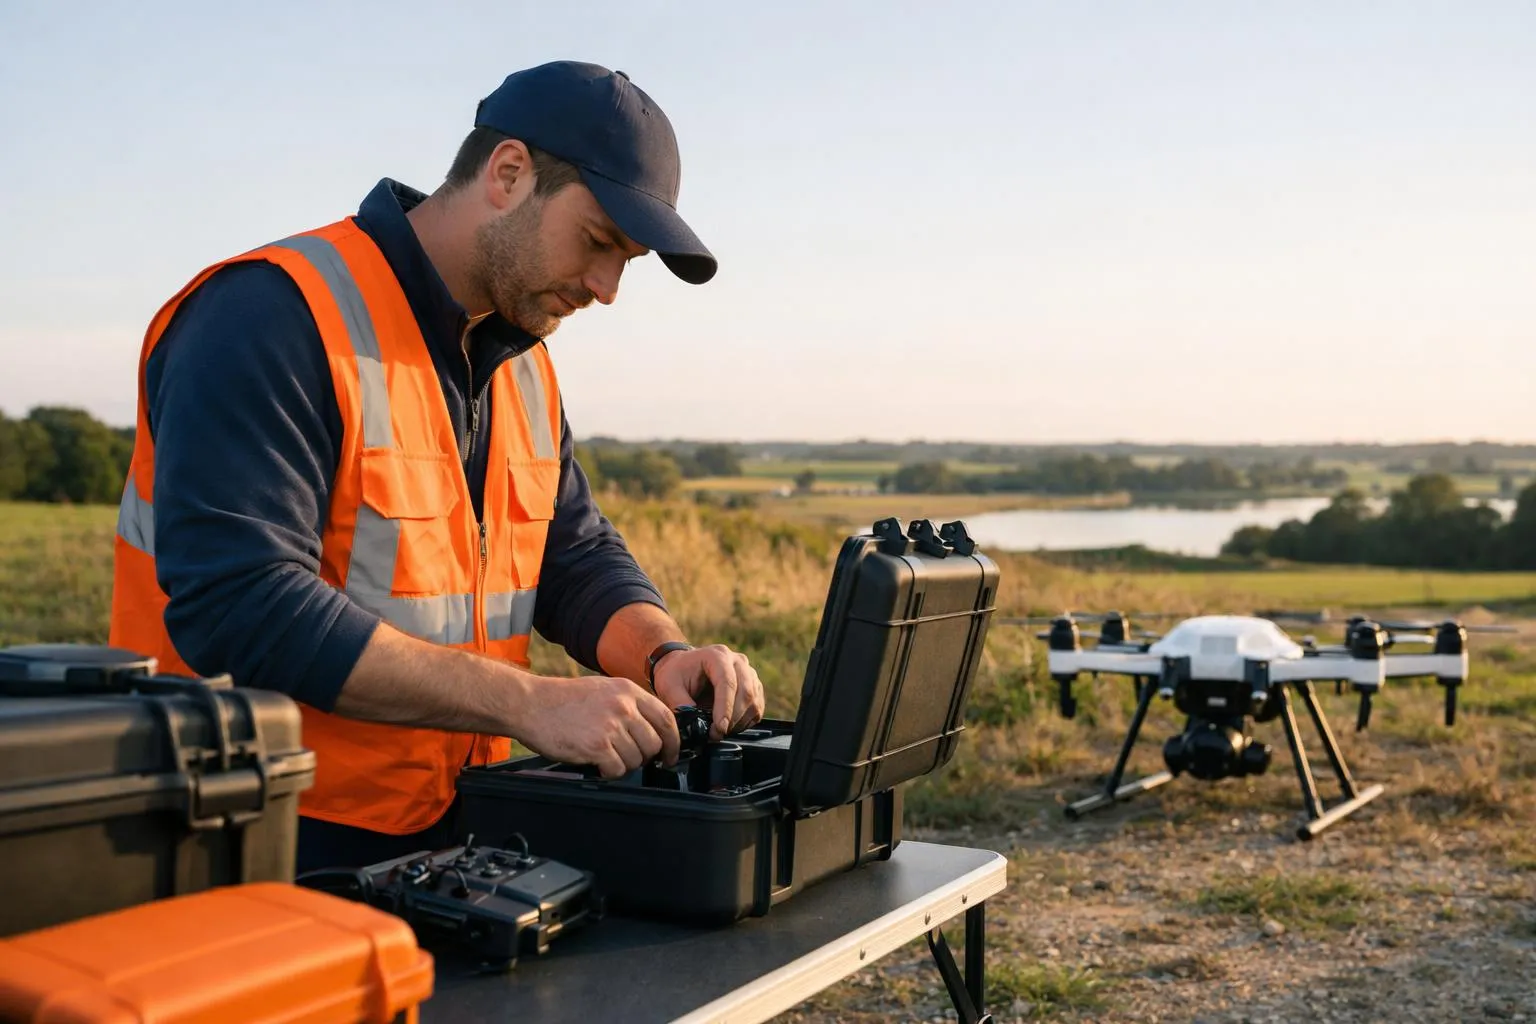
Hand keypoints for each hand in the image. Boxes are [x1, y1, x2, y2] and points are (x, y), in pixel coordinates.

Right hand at [509, 674, 680, 778]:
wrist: (530, 704)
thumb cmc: (562, 700)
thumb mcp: (603, 690)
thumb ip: (628, 705)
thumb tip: (651, 730)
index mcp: (627, 691)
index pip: (666, 718)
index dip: (673, 741)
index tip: (670, 754)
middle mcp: (623, 706)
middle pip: (654, 743)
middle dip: (645, 757)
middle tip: (629, 759)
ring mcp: (611, 726)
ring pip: (637, 759)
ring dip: (624, 765)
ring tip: (606, 758)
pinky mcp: (597, 746)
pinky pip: (618, 770)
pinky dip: (609, 772)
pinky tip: (597, 764)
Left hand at [652, 644, 765, 739]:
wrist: (684, 668)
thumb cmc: (676, 674)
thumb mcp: (669, 686)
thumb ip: (681, 704)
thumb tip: (697, 726)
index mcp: (717, 655)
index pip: (727, 682)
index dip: (725, 708)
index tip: (719, 728)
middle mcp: (738, 661)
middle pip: (745, 692)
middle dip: (732, 719)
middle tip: (715, 734)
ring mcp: (749, 673)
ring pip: (754, 702)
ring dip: (739, 722)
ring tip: (719, 731)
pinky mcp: (754, 686)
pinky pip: (757, 708)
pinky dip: (746, 722)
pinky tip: (729, 726)